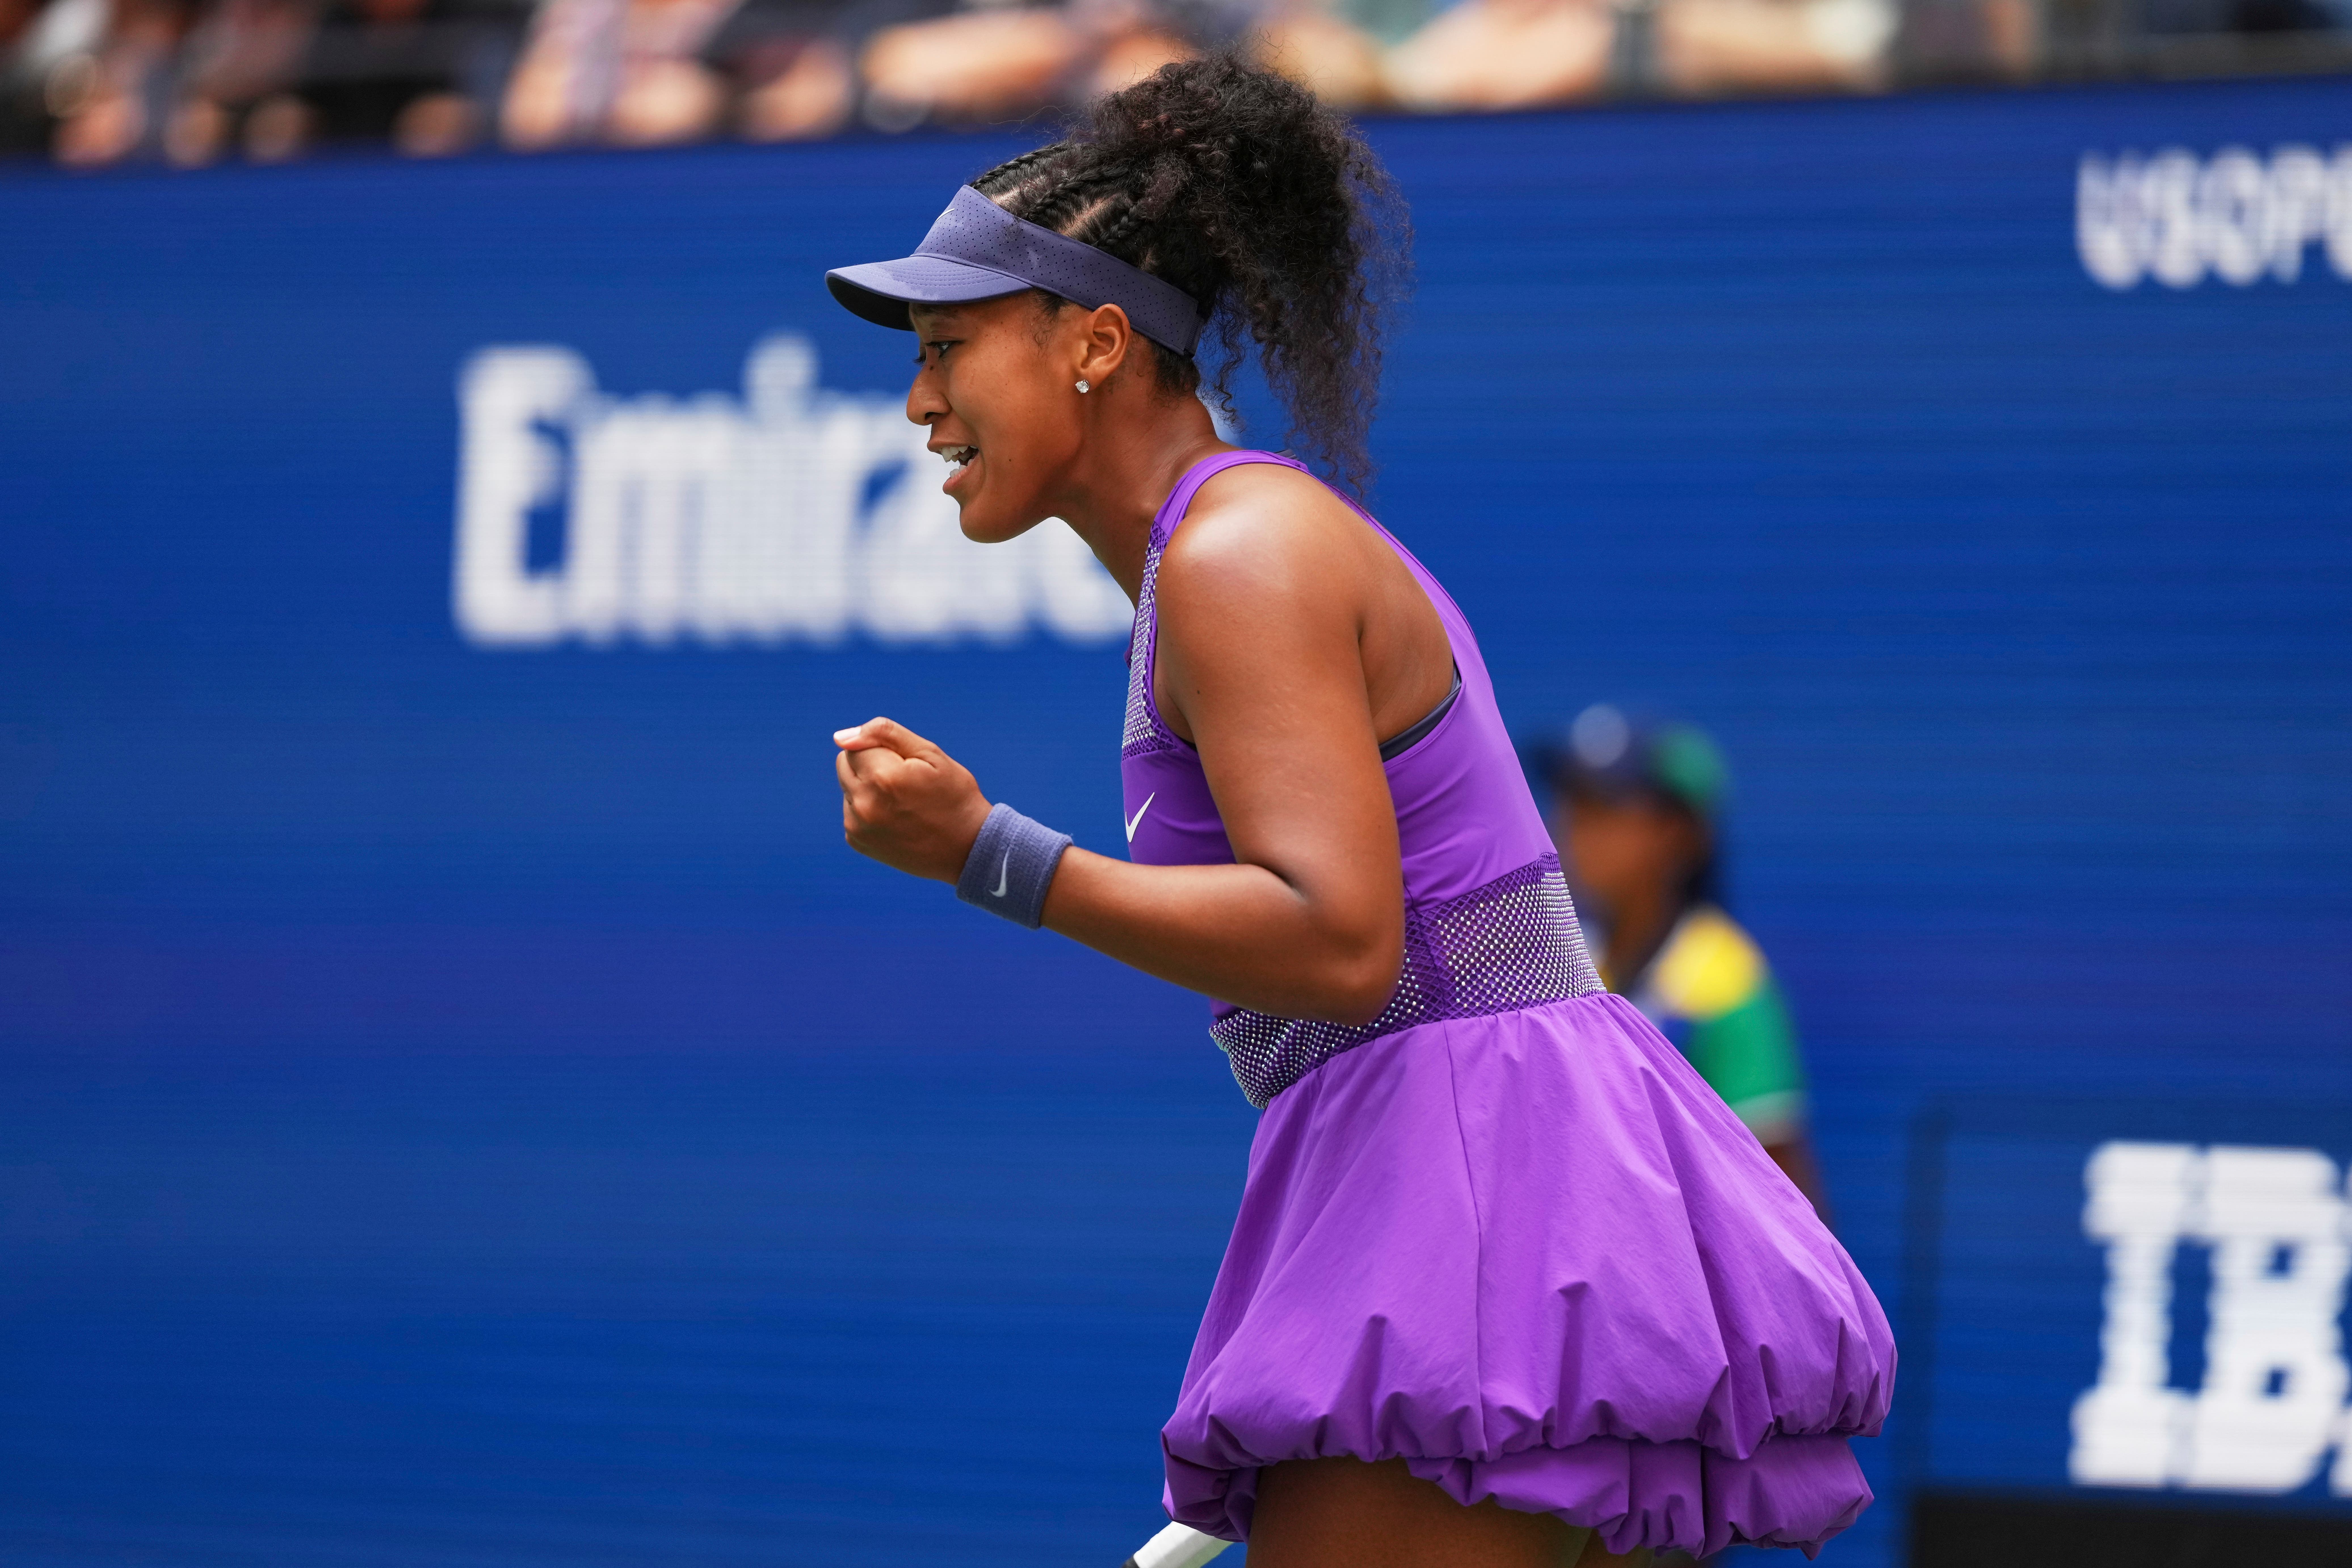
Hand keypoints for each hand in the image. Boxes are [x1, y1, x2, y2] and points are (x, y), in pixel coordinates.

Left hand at [834, 717, 992, 882]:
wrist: (968, 849)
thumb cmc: (954, 796)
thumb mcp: (930, 753)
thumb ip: (884, 734)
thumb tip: (841, 737)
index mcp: (882, 776)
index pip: (856, 744)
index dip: (883, 750)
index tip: (907, 766)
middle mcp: (864, 803)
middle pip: (846, 763)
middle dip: (869, 764)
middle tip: (904, 781)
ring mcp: (858, 826)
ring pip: (848, 786)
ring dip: (867, 786)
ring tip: (902, 802)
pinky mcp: (857, 841)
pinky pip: (851, 810)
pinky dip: (867, 809)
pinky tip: (895, 818)